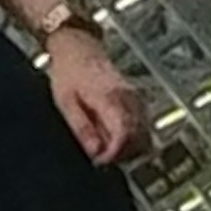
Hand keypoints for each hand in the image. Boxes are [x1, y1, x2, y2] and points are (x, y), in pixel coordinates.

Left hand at [45, 25, 144, 167]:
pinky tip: (114, 139)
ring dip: (130, 148)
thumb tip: (96, 152)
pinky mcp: (138, 100)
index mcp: (110, 97)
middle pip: (140, 138)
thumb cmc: (69, 72)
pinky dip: (134, 138)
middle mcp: (129, 98)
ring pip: (146, 134)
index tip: (101, 162)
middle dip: (123, 155)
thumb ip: (81, 128)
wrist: (78, 48)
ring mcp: (137, 98)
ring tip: (106, 150)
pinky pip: (144, 126)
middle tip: (101, 159)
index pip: (124, 134)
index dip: (115, 154)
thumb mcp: (65, 102)